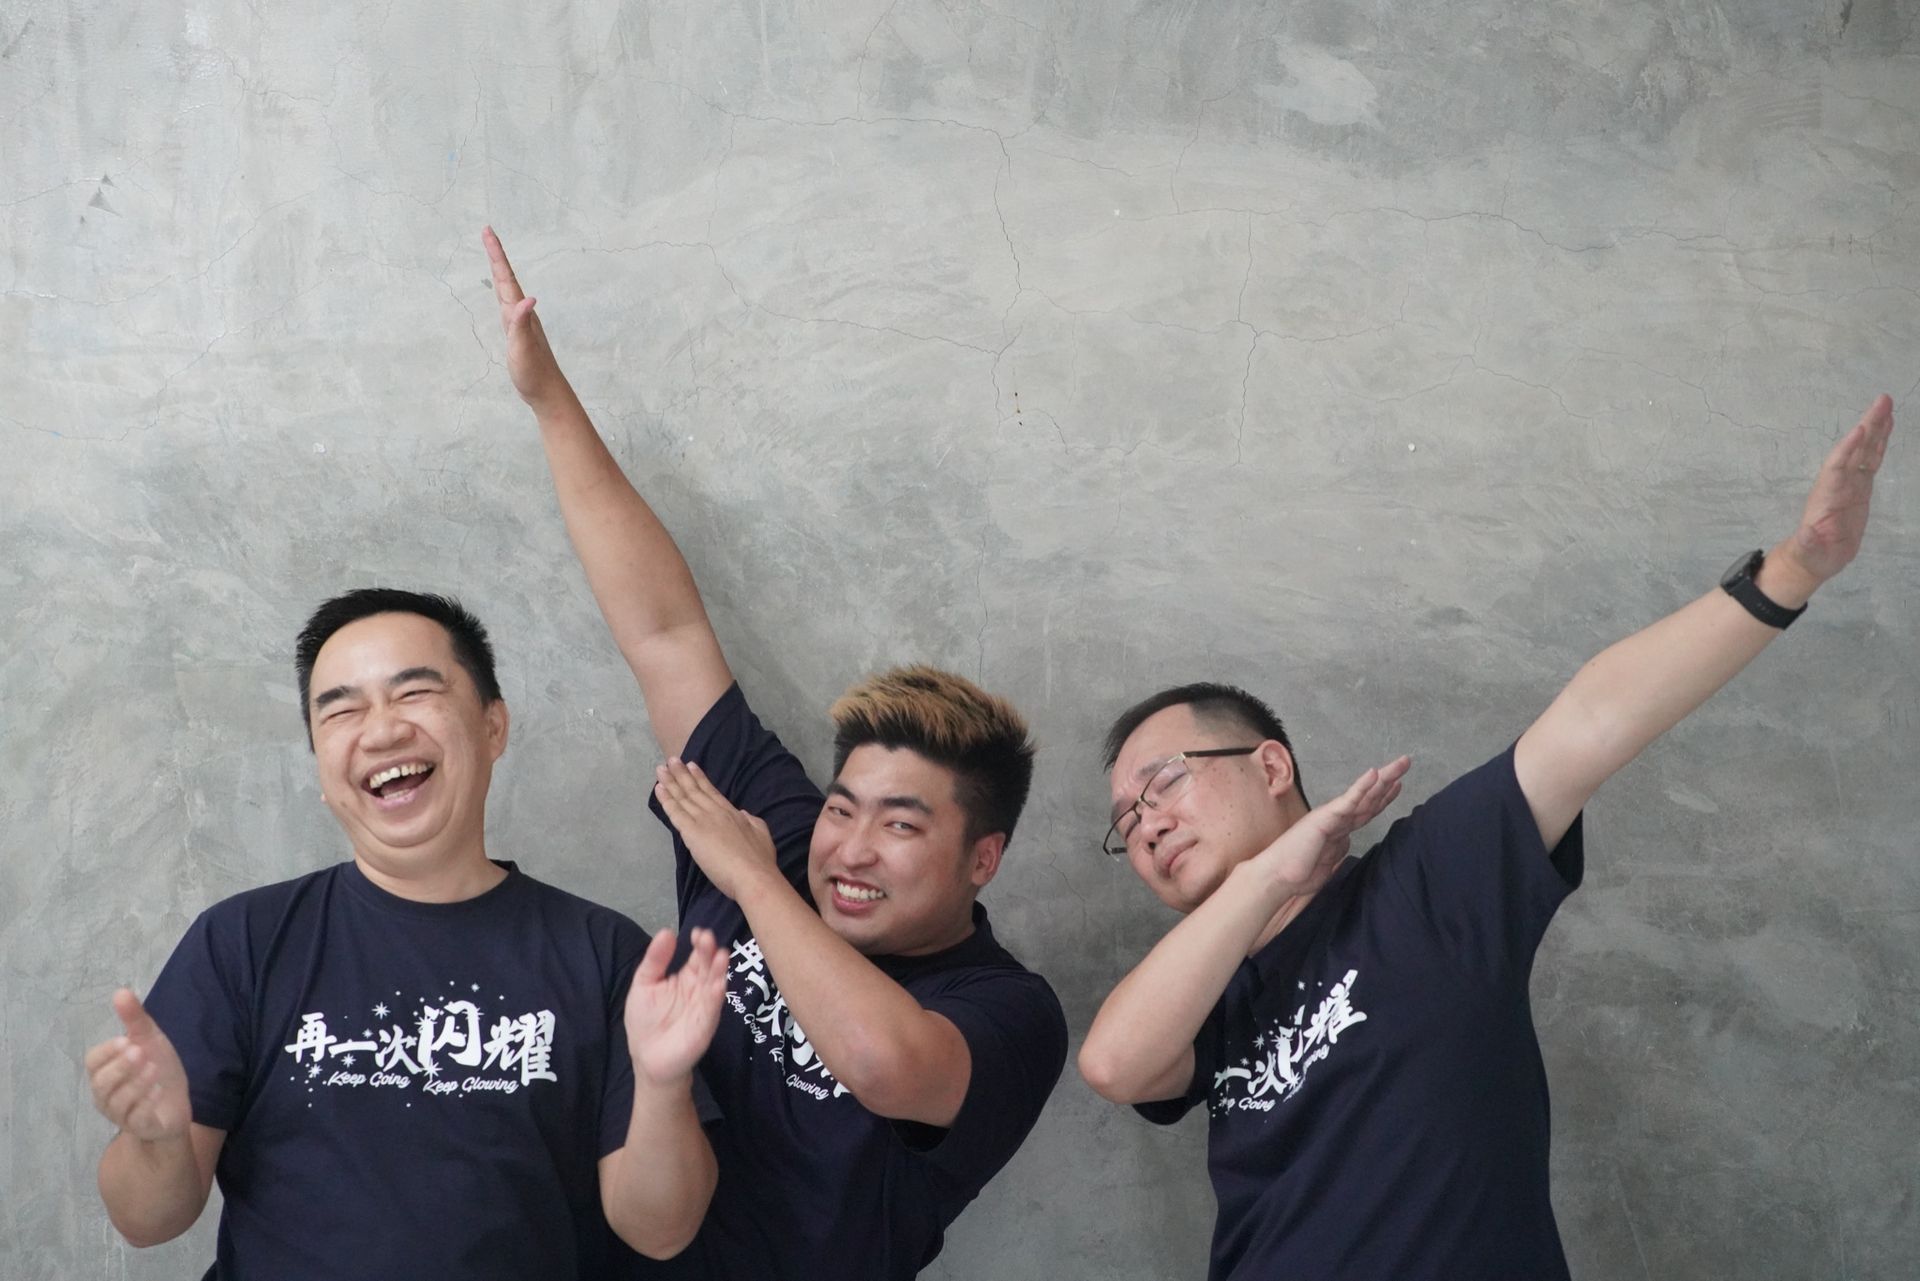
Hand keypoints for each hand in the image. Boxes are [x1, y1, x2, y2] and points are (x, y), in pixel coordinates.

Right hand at [84, 990, 191, 1143]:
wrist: (175, 1107)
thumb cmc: (156, 1071)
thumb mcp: (150, 1041)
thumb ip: (134, 1019)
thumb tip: (120, 991)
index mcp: (105, 1072)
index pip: (93, 1061)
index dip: (107, 1052)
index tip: (127, 1040)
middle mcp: (107, 1095)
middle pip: (101, 1082)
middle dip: (120, 1067)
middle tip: (139, 1052)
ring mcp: (121, 1114)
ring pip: (117, 1102)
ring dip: (136, 1084)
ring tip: (153, 1069)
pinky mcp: (140, 1127)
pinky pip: (136, 1119)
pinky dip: (146, 1103)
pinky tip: (158, 1091)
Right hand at [482, 225, 574, 412]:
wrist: (547, 392)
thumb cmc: (534, 373)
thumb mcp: (524, 349)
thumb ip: (523, 324)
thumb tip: (528, 299)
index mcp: (519, 314)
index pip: (505, 278)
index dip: (496, 254)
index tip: (487, 231)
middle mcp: (522, 313)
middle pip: (506, 278)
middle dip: (495, 255)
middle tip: (487, 232)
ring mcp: (521, 323)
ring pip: (507, 289)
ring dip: (499, 270)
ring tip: (492, 254)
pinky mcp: (519, 333)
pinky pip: (507, 303)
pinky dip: (501, 291)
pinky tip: (502, 294)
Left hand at [624, 928, 728, 1087]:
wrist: (648, 1058)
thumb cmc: (646, 1020)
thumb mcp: (644, 985)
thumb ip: (655, 960)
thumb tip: (667, 932)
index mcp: (685, 977)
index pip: (697, 956)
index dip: (700, 943)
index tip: (697, 932)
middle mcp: (700, 988)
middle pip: (708, 966)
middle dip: (709, 952)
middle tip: (708, 938)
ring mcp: (705, 1006)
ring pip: (715, 984)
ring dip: (719, 970)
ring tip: (721, 956)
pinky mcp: (705, 1024)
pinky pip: (712, 1008)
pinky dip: (716, 996)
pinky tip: (718, 985)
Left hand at [653, 759, 779, 902]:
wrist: (753, 875)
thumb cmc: (759, 859)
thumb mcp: (761, 833)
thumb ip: (751, 821)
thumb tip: (742, 813)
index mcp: (731, 812)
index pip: (711, 792)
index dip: (700, 778)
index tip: (691, 765)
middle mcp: (715, 812)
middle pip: (694, 790)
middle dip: (681, 774)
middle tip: (671, 760)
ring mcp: (703, 820)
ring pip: (683, 798)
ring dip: (670, 782)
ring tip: (661, 769)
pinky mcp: (692, 832)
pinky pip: (675, 812)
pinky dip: (666, 799)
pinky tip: (659, 789)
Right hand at [1250, 756, 1410, 897]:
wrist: (1278, 877)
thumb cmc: (1298, 873)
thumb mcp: (1328, 863)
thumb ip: (1339, 850)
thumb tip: (1348, 841)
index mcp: (1339, 829)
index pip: (1366, 810)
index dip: (1383, 797)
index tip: (1397, 785)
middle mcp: (1337, 819)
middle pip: (1369, 798)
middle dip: (1389, 780)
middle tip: (1405, 762)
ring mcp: (1331, 816)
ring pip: (1364, 796)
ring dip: (1383, 778)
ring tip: (1401, 763)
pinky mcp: (1324, 818)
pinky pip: (1348, 800)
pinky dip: (1361, 787)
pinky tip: (1373, 773)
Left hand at [1776, 394, 1894, 587]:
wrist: (1812, 559)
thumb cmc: (1810, 556)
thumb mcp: (1809, 552)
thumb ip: (1808, 543)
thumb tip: (1806, 535)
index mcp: (1827, 496)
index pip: (1837, 468)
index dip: (1848, 450)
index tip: (1860, 430)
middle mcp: (1837, 484)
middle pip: (1854, 450)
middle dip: (1868, 426)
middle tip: (1881, 400)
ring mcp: (1849, 484)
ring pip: (1865, 450)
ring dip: (1876, 428)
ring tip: (1886, 405)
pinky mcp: (1860, 488)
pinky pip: (1871, 461)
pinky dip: (1880, 444)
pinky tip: (1887, 427)